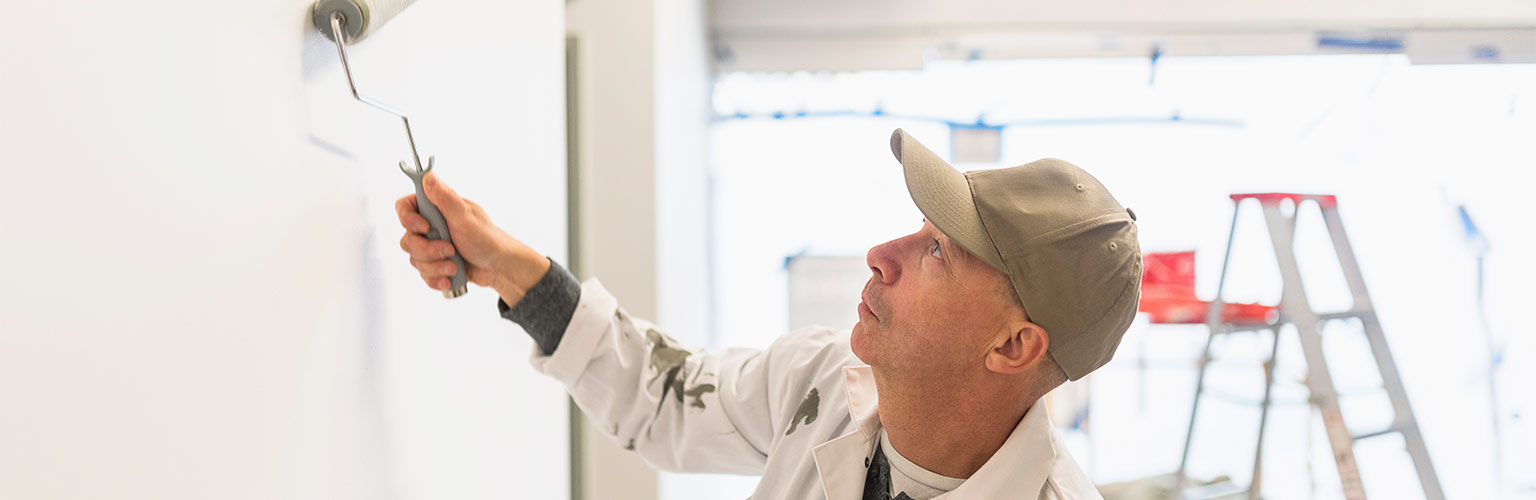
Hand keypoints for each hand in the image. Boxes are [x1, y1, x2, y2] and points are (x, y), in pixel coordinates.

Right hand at [396, 172, 551, 304]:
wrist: (498, 266)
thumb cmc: (486, 238)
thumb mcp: (465, 216)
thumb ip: (445, 197)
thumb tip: (428, 176)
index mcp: (436, 208)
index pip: (404, 207)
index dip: (408, 219)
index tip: (425, 227)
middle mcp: (431, 226)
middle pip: (407, 239)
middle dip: (427, 250)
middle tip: (450, 249)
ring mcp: (432, 245)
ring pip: (415, 259)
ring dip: (435, 266)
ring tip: (454, 266)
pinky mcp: (435, 263)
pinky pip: (423, 274)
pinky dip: (436, 278)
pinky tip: (450, 277)